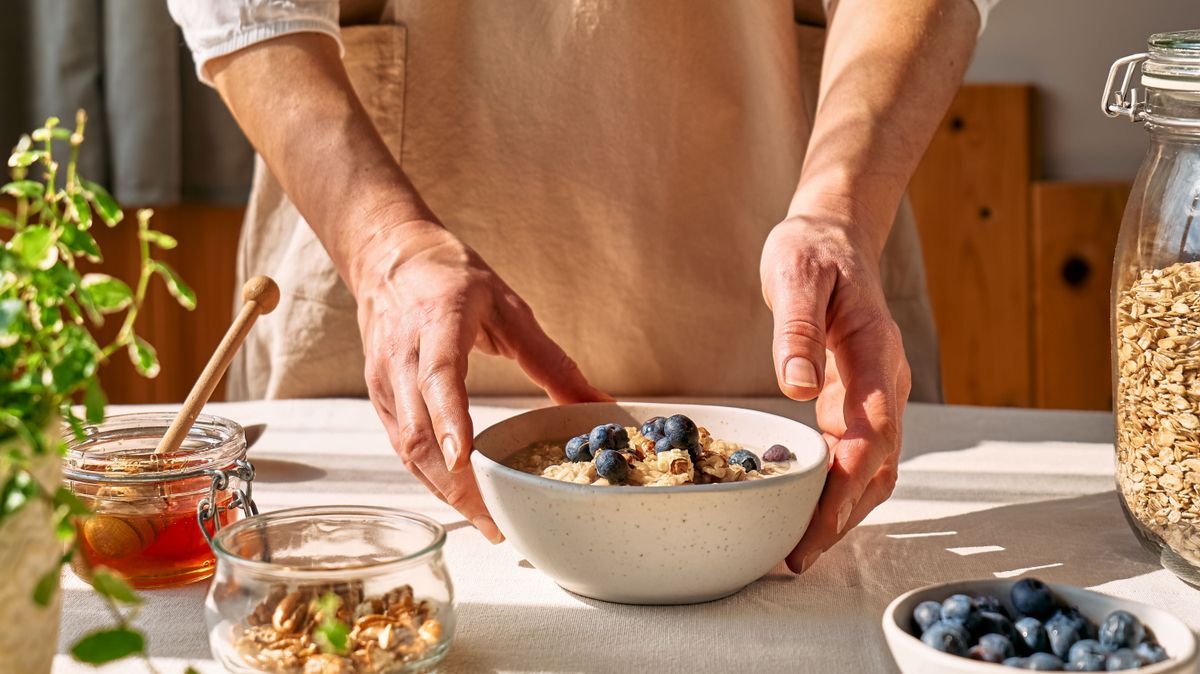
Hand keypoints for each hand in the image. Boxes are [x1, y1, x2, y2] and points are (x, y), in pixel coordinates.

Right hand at [352, 217, 609, 541]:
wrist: (389, 256)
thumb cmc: (453, 277)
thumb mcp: (509, 308)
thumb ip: (550, 359)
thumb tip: (599, 403)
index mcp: (437, 323)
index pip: (439, 376)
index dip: (450, 420)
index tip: (466, 460)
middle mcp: (402, 356)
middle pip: (418, 430)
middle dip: (455, 484)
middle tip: (496, 521)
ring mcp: (384, 381)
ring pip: (407, 449)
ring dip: (444, 492)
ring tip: (487, 523)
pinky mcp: (379, 398)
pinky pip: (402, 448)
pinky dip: (430, 479)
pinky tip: (461, 499)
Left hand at [760, 213, 911, 572]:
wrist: (836, 232)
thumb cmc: (813, 249)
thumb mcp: (797, 275)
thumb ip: (796, 329)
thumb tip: (797, 386)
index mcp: (874, 353)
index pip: (869, 435)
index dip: (844, 487)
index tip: (815, 525)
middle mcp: (886, 381)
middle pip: (878, 465)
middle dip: (843, 516)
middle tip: (799, 557)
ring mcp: (878, 392)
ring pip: (876, 467)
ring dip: (846, 511)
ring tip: (803, 549)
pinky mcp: (861, 397)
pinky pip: (860, 453)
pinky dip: (841, 488)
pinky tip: (811, 510)